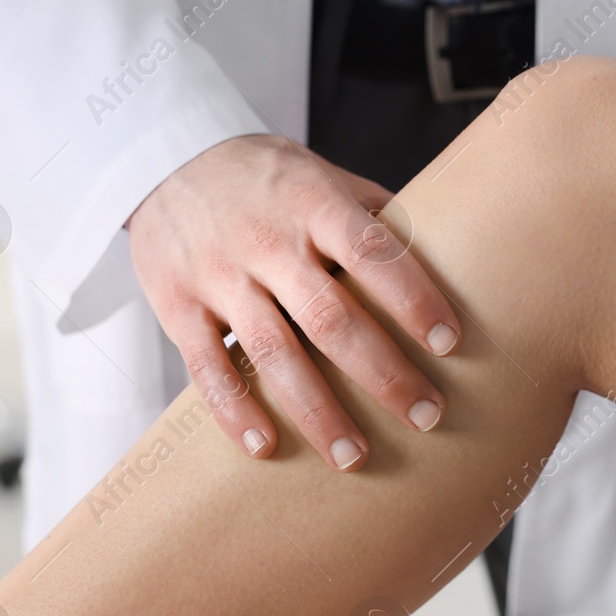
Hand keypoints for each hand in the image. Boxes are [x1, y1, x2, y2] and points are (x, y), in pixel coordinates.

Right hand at [128, 135, 461, 469]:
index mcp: (313, 203)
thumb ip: (375, 216)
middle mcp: (266, 239)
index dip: (412, 299)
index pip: (371, 252)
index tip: (450, 343)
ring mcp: (218, 274)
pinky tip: (266, 447)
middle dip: (382, 373)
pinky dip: (235, 410)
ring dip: (316, 411)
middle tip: (426, 416)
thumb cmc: (268, 178)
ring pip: (272, 352)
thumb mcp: (323, 175)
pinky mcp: (177, 304)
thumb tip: (450, 252)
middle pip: (330, 316)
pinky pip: (206, 366)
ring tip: (354, 457)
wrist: (164, 158)